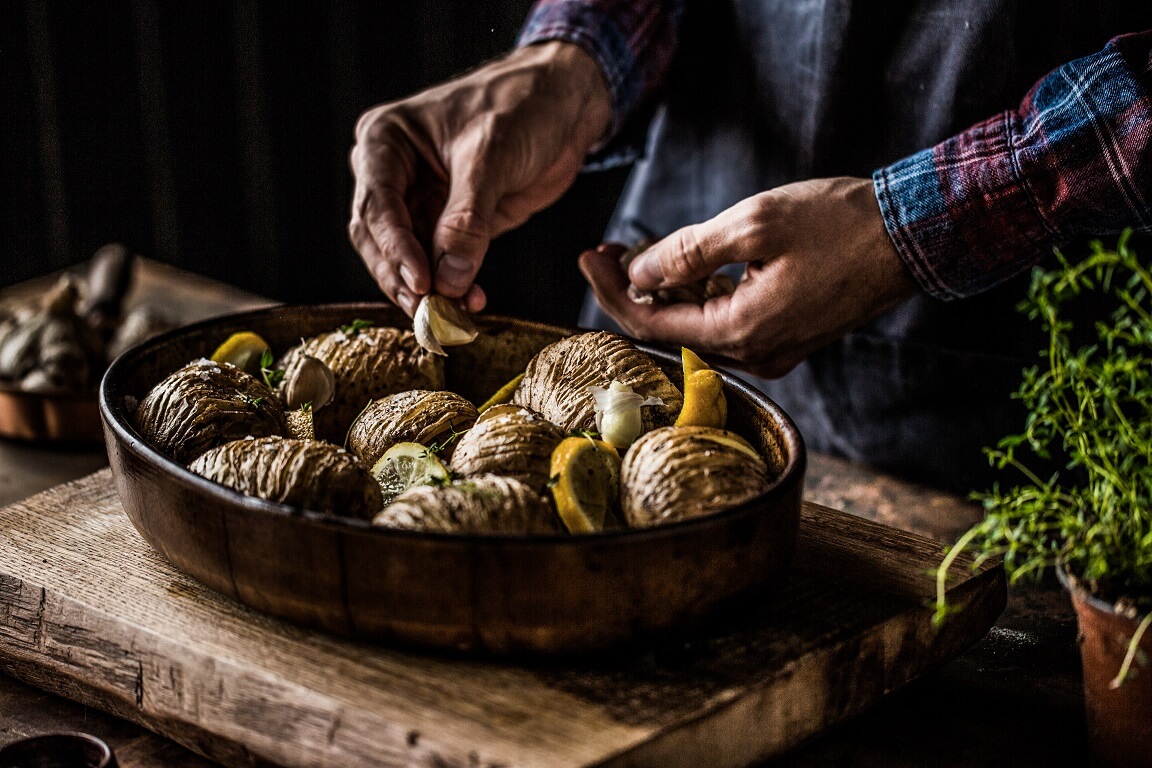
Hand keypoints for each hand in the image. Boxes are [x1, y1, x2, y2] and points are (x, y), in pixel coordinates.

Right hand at [349, 42, 611, 314]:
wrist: (563, 104)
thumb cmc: (521, 105)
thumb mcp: (491, 155)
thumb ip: (467, 218)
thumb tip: (448, 277)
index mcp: (385, 141)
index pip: (377, 205)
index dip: (396, 248)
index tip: (422, 282)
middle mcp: (392, 174)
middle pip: (379, 239)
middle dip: (404, 276)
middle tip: (429, 310)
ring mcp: (420, 202)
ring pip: (407, 259)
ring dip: (429, 290)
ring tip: (454, 314)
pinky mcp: (449, 225)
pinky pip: (441, 265)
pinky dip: (453, 287)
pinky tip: (471, 302)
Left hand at [579, 177, 920, 377]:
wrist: (913, 237)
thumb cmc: (841, 224)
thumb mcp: (755, 224)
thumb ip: (688, 252)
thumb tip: (639, 273)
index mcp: (743, 332)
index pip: (651, 324)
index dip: (612, 291)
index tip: (589, 255)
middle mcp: (755, 354)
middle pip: (669, 332)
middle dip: (631, 292)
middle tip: (606, 251)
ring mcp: (773, 350)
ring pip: (696, 328)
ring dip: (663, 294)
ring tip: (636, 252)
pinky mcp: (786, 337)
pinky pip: (725, 324)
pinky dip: (697, 297)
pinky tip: (685, 267)